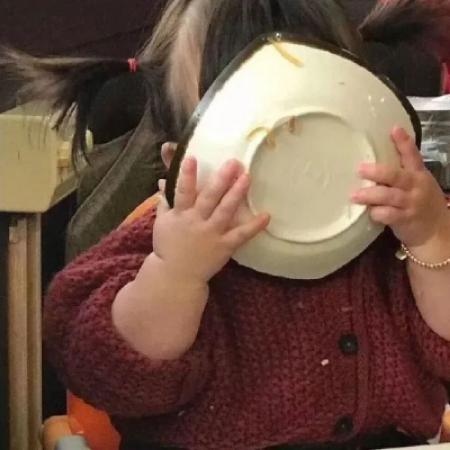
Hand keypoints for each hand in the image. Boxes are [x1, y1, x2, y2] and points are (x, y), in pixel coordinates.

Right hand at [153, 157, 269, 282]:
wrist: (176, 275)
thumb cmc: (168, 246)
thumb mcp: (162, 222)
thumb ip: (165, 201)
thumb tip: (163, 179)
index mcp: (180, 214)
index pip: (182, 192)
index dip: (187, 175)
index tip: (191, 157)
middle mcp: (196, 221)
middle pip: (209, 197)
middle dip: (221, 179)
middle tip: (233, 163)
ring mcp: (211, 234)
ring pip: (225, 211)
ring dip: (236, 194)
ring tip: (247, 178)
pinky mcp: (224, 246)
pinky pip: (240, 235)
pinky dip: (254, 226)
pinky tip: (267, 215)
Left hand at [352, 127, 448, 248]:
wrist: (436, 231)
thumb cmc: (420, 204)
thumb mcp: (417, 185)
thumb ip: (401, 174)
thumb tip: (372, 164)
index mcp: (418, 175)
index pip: (412, 155)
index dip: (403, 142)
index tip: (393, 129)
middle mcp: (415, 187)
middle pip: (396, 176)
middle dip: (378, 172)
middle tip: (360, 169)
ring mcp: (410, 203)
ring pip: (389, 196)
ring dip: (370, 195)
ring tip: (354, 195)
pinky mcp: (405, 219)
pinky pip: (388, 215)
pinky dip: (377, 213)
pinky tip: (369, 212)